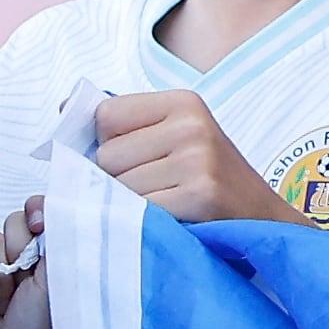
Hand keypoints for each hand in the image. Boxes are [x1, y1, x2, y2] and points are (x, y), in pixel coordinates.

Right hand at [0, 194, 54, 328]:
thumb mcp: (58, 282)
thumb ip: (58, 241)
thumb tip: (49, 207)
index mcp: (50, 257)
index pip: (41, 213)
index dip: (37, 212)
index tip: (39, 224)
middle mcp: (21, 260)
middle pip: (12, 222)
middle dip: (19, 253)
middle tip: (24, 287)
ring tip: (4, 307)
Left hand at [92, 91, 290, 223]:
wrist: (264, 221)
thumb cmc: (209, 181)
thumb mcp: (177, 138)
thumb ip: (126, 125)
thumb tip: (64, 108)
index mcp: (182, 102)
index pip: (104, 116)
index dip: (107, 144)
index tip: (132, 162)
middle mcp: (191, 124)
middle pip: (106, 156)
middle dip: (118, 180)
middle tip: (156, 191)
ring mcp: (197, 159)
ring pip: (118, 188)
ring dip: (131, 207)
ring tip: (165, 207)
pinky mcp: (200, 194)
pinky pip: (138, 211)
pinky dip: (145, 225)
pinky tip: (171, 223)